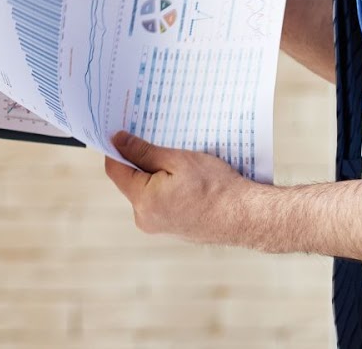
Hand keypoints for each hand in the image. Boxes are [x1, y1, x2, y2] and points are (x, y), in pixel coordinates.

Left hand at [104, 131, 257, 245]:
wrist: (245, 216)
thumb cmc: (216, 188)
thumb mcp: (178, 160)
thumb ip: (144, 152)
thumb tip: (118, 141)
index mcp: (143, 201)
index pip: (115, 169)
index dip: (116, 148)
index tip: (121, 132)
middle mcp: (145, 218)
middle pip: (130, 182)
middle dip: (140, 161)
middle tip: (157, 142)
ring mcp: (158, 227)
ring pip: (146, 192)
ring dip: (155, 175)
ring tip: (177, 163)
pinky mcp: (171, 229)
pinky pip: (159, 203)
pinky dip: (166, 189)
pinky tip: (184, 180)